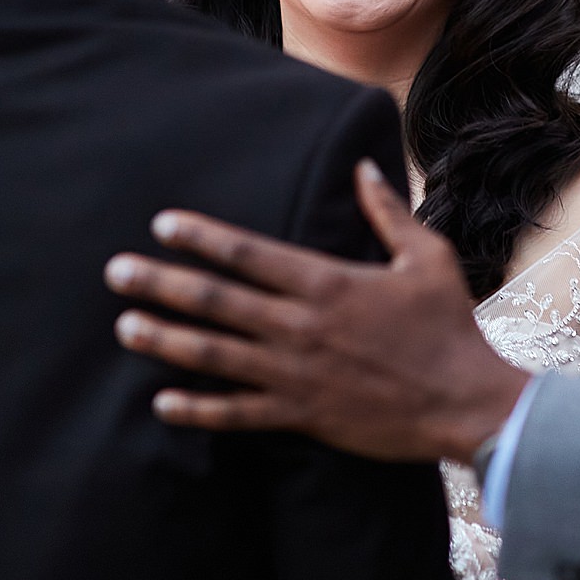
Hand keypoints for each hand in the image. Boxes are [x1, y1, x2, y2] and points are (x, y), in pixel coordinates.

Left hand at [104, 160, 529, 462]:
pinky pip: (238, 414)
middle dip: (162, 283)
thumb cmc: (448, 325)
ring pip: (216, 355)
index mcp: (328, 282)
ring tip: (124, 327)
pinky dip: (198, 409)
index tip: (162, 224)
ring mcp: (297, 374)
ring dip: (165, 340)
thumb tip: (363, 165)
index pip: (249, 253)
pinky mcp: (302, 415)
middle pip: (217, 300)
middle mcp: (301, 326)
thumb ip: (387, 211)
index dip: (201, 236)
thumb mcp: (426, 257)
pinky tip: (161, 402)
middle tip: (116, 272)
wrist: (464, 401)